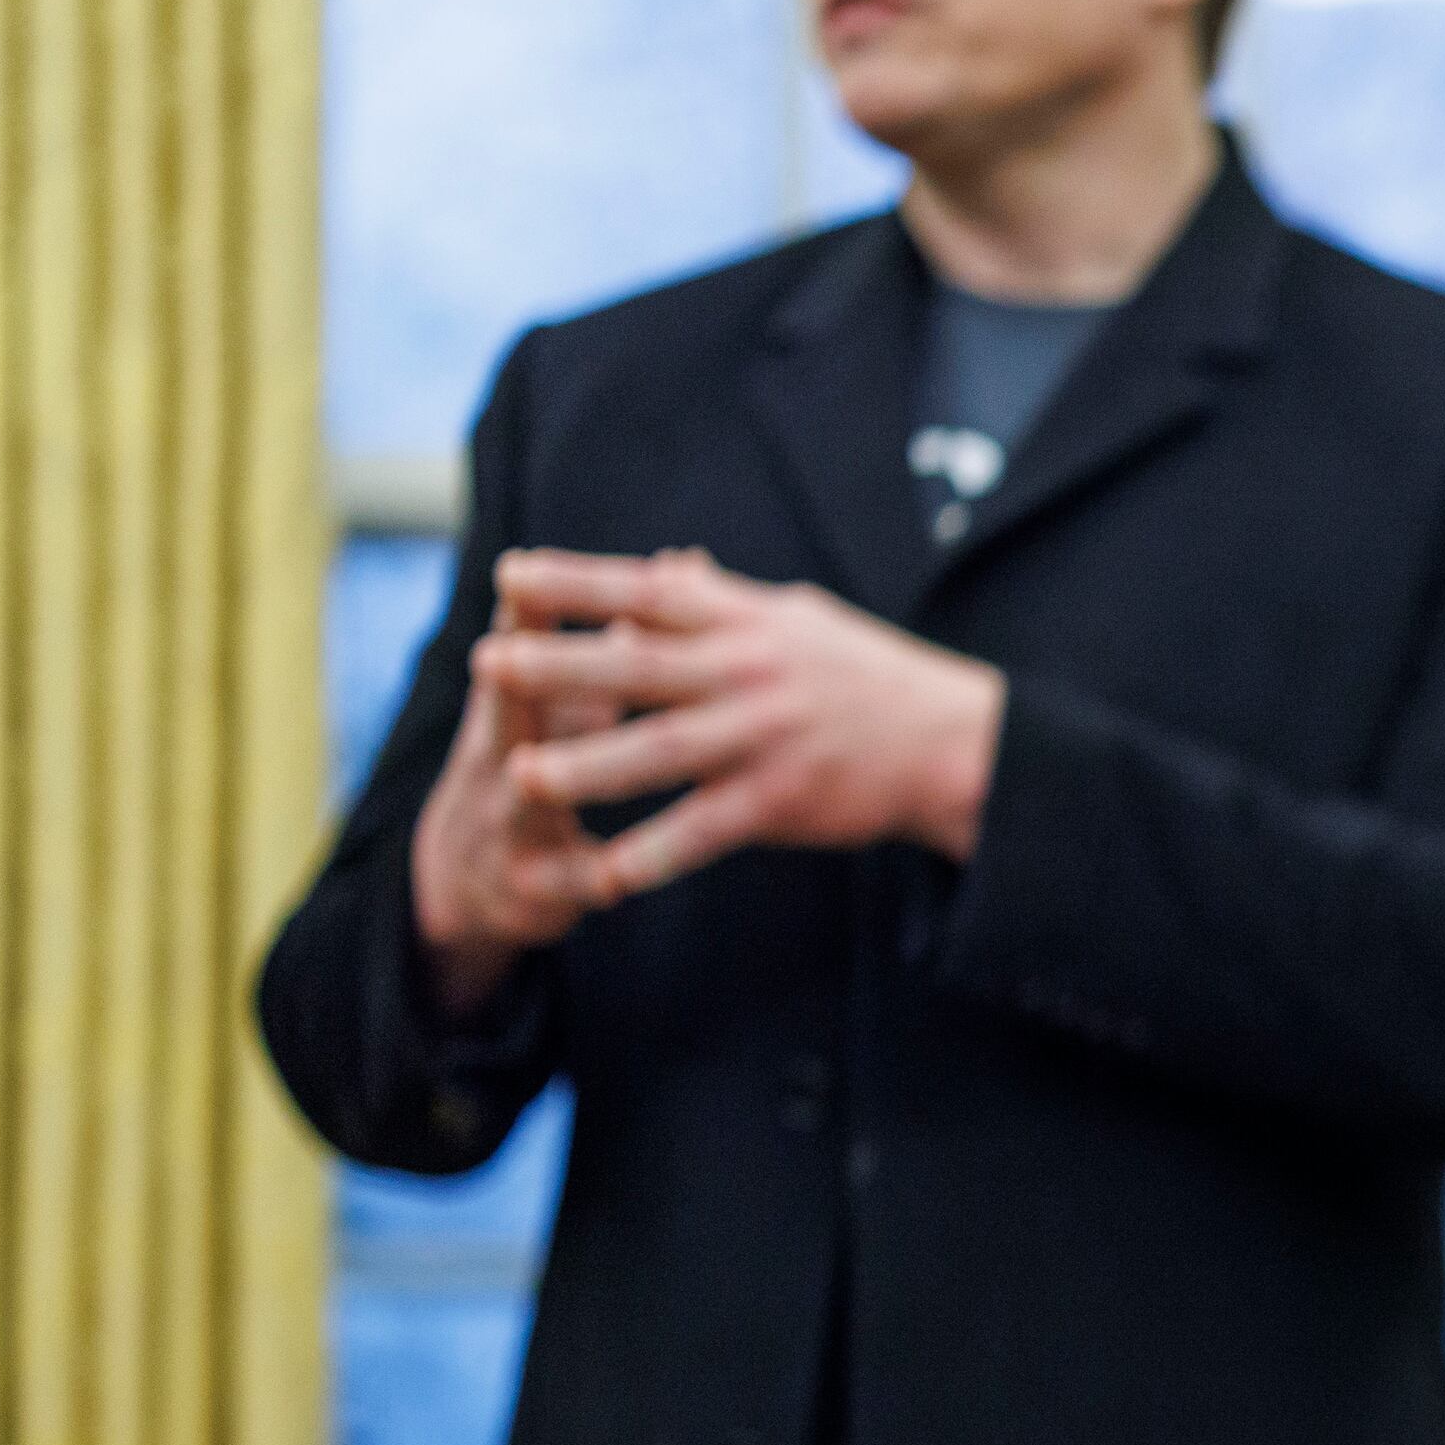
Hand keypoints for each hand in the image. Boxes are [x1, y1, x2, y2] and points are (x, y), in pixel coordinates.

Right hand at [406, 571, 631, 1010]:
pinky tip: (613, 884)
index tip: (521, 568)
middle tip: (500, 658)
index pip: (518, 652)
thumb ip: (620, 647)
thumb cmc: (542, 766)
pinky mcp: (530, 891)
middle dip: (506, 691)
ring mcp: (506, 827)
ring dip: (535, 789)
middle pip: (502, 719)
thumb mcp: (568, 709)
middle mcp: (501, 763)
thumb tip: (675, 566)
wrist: (479, 881)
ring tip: (533, 779)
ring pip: (519, 803)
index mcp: (515, 713)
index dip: (518, 614)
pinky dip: (587, 880)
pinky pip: (561, 886)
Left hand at [464, 549, 1007, 910]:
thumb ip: (723, 602)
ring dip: (588, 767)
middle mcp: (750, 674)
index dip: (578, 583)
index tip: (509, 574)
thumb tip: (663, 568)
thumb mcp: (797, 621)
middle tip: (489, 667)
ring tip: (521, 777)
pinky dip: (657, 854)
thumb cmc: (867, 677)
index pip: (649, 593)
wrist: (955, 743)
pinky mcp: (783, 801)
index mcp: (748, 623)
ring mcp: (766, 739)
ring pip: (662, 752)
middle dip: (560, 667)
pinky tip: (607, 877)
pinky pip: (706, 831)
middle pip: (640, 667)